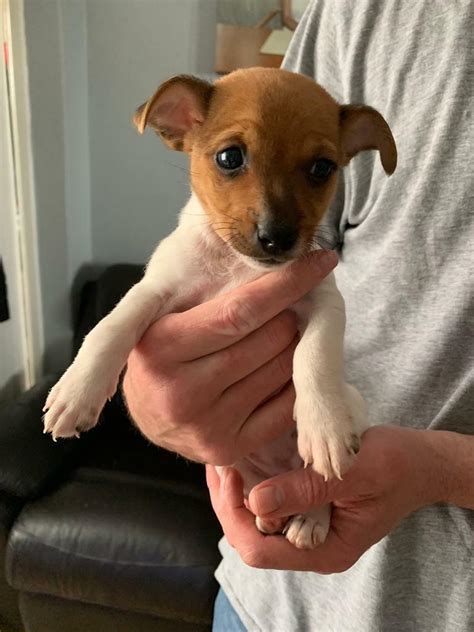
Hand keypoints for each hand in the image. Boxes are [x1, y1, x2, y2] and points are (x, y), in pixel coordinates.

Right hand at [122, 251, 337, 463]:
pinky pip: (285, 407)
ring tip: (285, 334)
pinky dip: (295, 382)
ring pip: (280, 371)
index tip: (319, 263)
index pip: (238, 311)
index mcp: (160, 348)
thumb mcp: (166, 319)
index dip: (285, 284)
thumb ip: (208, 298)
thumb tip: (273, 262)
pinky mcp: (228, 448)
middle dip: (291, 314)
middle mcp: (181, 392)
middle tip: (294, 304)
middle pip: (266, 340)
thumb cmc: (162, 355)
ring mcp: (206, 426)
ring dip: (295, 346)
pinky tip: (287, 367)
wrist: (149, 413)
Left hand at [207, 425, 442, 571]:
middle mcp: (311, 546)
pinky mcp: (308, 510)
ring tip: (220, 460)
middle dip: (227, 503)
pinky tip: (240, 462)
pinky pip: (270, 506)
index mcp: (325, 550)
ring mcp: (308, 529)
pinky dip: (251, 486)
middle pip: (250, 539)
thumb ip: (307, 490)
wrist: (421, 463)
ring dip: (234, 495)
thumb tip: (256, 500)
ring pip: (255, 523)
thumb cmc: (397, 466)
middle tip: (215, 463)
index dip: (235, 514)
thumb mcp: (353, 474)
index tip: (227, 474)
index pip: (260, 550)